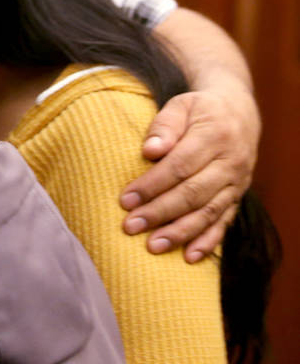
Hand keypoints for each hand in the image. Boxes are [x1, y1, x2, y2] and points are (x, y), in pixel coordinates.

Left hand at [119, 88, 258, 261]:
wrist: (239, 113)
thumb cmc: (200, 109)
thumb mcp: (181, 105)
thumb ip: (164, 125)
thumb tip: (150, 151)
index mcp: (214, 136)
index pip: (180, 166)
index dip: (152, 185)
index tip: (125, 200)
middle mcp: (230, 162)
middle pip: (193, 193)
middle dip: (160, 212)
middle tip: (130, 226)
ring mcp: (237, 183)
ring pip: (209, 212)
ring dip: (180, 232)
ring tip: (153, 246)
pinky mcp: (238, 197)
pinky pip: (225, 222)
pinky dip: (208, 241)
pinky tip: (189, 257)